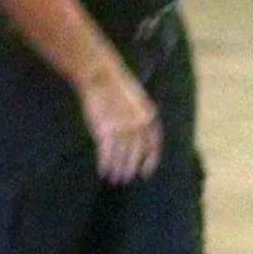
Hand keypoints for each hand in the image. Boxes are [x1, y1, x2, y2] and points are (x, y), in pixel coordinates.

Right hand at [79, 65, 160, 184]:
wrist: (99, 74)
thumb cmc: (114, 86)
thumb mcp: (135, 100)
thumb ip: (138, 118)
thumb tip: (135, 139)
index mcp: (149, 116)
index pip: (153, 144)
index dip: (150, 160)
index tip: (145, 173)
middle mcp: (138, 124)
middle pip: (136, 153)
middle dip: (130, 168)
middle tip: (124, 179)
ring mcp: (122, 127)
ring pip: (121, 155)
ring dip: (117, 169)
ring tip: (113, 179)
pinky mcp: (105, 129)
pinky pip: (107, 152)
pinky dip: (105, 163)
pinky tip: (102, 170)